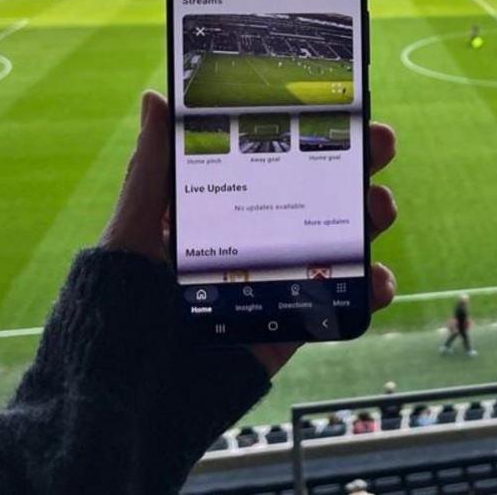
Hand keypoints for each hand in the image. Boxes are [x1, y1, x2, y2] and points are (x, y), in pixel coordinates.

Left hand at [101, 91, 397, 376]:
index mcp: (220, 207)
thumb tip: (155, 99)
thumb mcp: (133, 229)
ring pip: (340, 241)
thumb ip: (152, 170)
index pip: (272, 159)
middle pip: (316, 193)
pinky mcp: (291, 323)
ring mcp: (278, 281)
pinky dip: (370, 289)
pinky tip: (377, 280)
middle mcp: (255, 239)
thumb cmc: (118, 305)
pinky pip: (341, 301)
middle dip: (355, 165)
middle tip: (378, 144)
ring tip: (378, 210)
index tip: (341, 106)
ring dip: (369, 219)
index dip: (310, 131)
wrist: (125, 397)